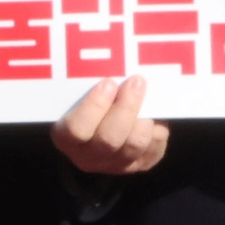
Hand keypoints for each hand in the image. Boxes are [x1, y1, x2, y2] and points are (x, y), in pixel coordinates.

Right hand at [51, 73, 169, 176]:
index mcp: (66, 139)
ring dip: (144, 118)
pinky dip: (158, 130)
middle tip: (136, 81)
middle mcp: (88, 157)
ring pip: (134, 145)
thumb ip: (87, 86)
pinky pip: (154, 150)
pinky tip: (154, 115)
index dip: (94, 106)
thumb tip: (111, 58)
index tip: (108, 82)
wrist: (96, 133)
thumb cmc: (84, 104)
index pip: (77, 130)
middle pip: (109, 139)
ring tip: (148, 96)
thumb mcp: (77, 96)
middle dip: (126, 107)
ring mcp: (115, 165)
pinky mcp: (139, 166)